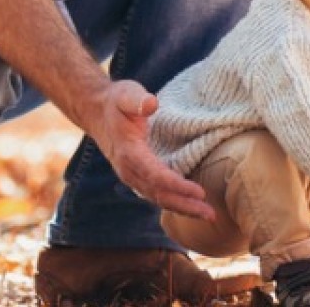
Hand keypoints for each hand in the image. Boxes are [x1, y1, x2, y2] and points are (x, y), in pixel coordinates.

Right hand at [89, 79, 214, 221]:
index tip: (199, 192)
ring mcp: (133, 177)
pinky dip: (176, 203)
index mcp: (128, 152)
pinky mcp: (139, 177)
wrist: (97, 112)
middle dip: (185, 205)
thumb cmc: (116, 102)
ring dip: (184, 208)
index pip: (155, 174)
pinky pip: (158, 195)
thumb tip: (151, 104)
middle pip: (159, 194)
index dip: (177, 185)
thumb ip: (138, 99)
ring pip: (159, 198)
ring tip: (209, 215)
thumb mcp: (126, 94)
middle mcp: (129, 170)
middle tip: (211, 214)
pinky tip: (194, 207)